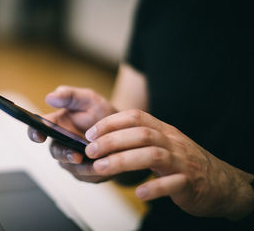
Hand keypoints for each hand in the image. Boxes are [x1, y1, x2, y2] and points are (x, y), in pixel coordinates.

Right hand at [28, 86, 116, 181]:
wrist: (123, 130)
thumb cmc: (101, 113)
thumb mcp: (89, 99)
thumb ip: (70, 95)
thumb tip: (50, 97)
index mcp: (57, 124)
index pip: (38, 129)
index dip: (35, 133)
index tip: (39, 135)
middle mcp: (61, 143)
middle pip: (55, 151)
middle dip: (64, 154)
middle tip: (76, 155)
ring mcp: (72, 159)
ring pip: (70, 167)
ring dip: (81, 166)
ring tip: (95, 161)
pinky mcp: (84, 172)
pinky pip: (86, 176)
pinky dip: (94, 172)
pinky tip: (104, 166)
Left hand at [81, 109, 253, 219]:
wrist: (220, 182)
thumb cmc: (182, 162)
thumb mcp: (162, 144)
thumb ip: (138, 140)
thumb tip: (102, 140)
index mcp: (164, 130)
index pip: (136, 117)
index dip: (111, 123)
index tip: (90, 133)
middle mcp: (173, 142)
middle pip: (141, 134)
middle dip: (112, 141)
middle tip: (90, 151)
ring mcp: (183, 162)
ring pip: (153, 156)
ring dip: (123, 161)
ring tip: (100, 169)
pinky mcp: (191, 183)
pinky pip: (172, 183)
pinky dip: (154, 188)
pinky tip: (139, 194)